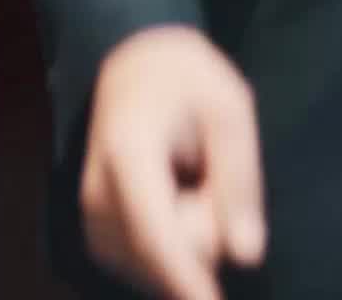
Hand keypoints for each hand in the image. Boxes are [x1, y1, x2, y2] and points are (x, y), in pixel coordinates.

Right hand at [80, 24, 266, 299]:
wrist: (134, 64)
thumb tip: (248, 255)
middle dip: (207, 224)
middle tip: (209, 166)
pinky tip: (174, 193)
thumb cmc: (188, 79)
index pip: (157, 235)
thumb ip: (240, 179)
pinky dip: (175, 237)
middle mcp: (97, 197)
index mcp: (128, 156)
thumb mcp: (230, 108)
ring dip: (192, 232)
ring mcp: (92, 222)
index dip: (186, 280)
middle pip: (169, 254)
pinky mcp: (99, 238)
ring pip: (163, 265)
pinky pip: (153, 263)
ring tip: (189, 173)